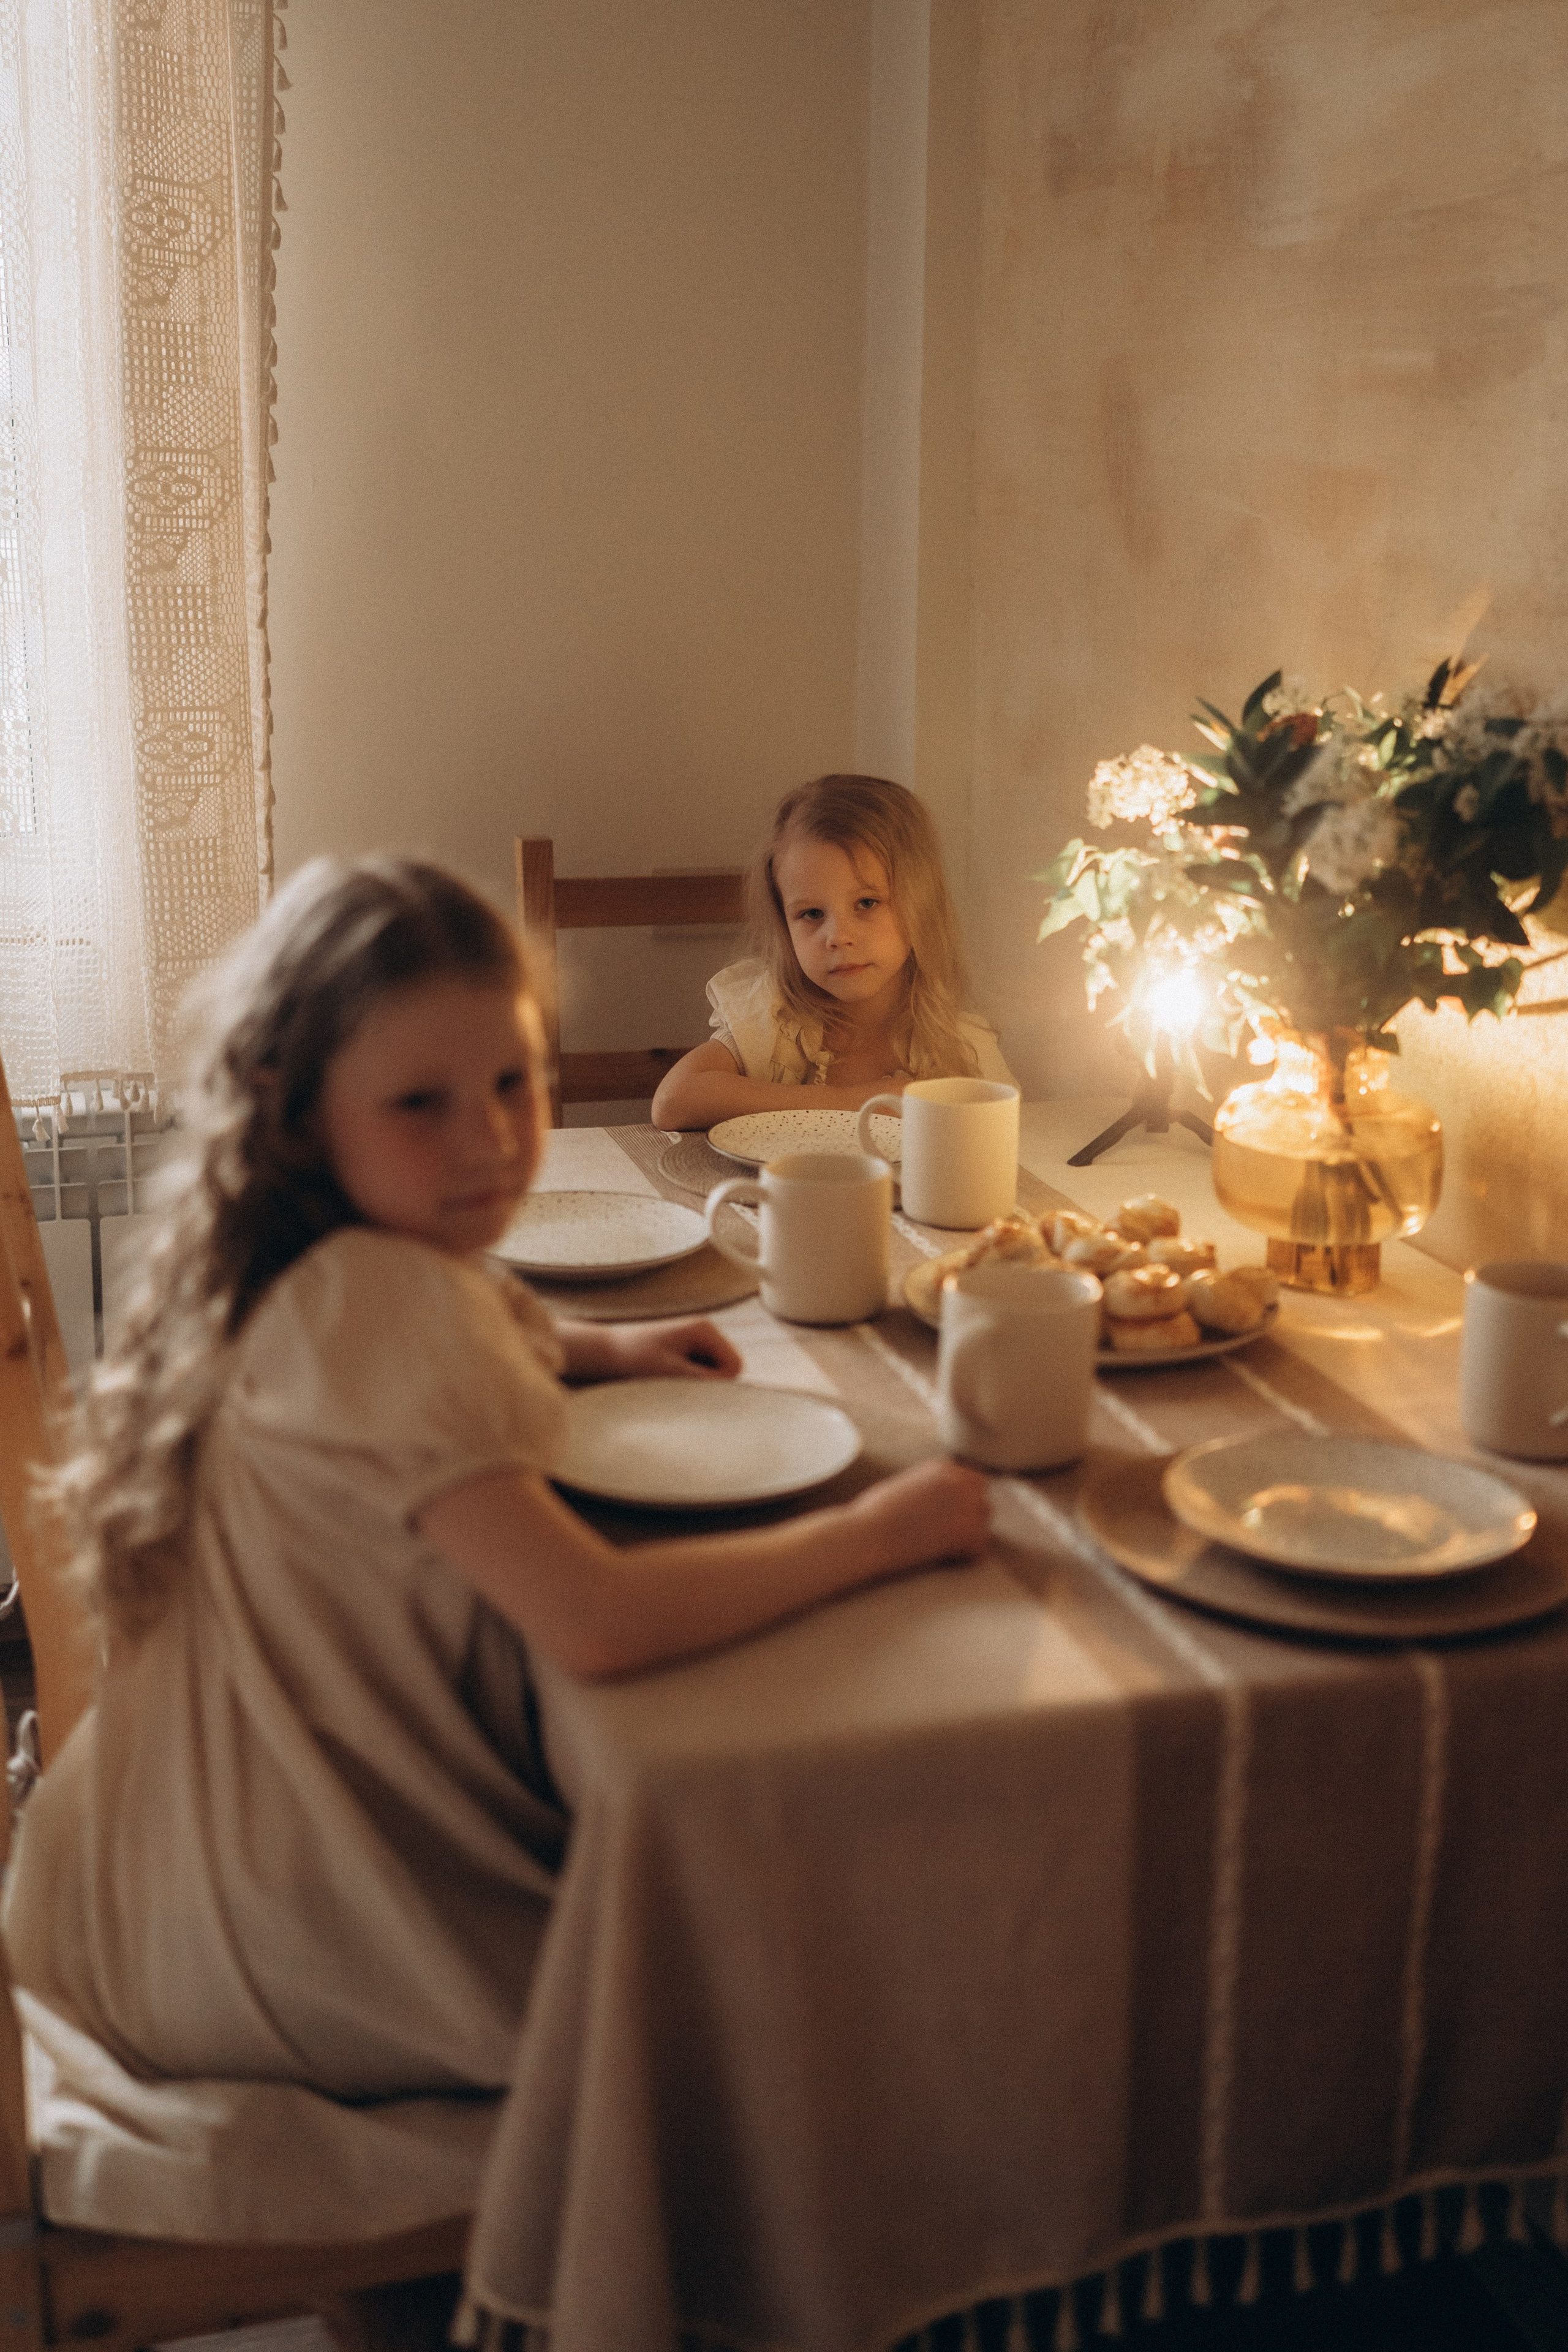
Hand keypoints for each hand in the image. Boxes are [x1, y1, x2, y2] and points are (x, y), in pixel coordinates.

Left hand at [602, 1318, 743, 1381]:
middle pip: (726, 1370)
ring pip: (713, 1375)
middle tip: (674, 1386)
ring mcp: (694, 1341)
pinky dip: (685, 1382)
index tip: (687, 1387)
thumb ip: (707, 1384)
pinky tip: (663, 1380)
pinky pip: (699, 1374)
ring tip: (665, 1382)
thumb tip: (737, 1396)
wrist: (602, 1353)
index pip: (735, 1367)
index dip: (717, 1384)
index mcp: (705, 1329)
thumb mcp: (674, 1375)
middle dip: (706, 1384)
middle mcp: (704, 1331)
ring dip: (694, 1384)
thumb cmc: (634, 1361)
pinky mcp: (684, 1351)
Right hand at [849, 1458, 990, 1572]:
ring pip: (984, 1523)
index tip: (951, 1517)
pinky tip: (943, 1559)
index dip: (964, 1501)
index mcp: (943, 1468)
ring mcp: (965, 1505)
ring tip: (942, 1547)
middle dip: (970, 1516)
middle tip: (947, 1535)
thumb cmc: (873, 1515)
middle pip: (982, 1499)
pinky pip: (980, 1550)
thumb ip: (930, 1488)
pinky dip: (964, 1559)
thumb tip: (943, 1506)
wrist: (865, 1535)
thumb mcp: (906, 1486)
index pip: (974, 1480)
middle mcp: (958, 1481)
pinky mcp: (966, 1531)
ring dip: (968, 1535)